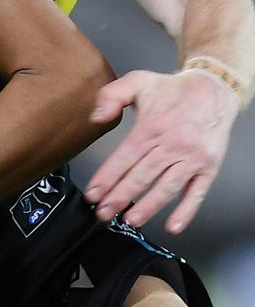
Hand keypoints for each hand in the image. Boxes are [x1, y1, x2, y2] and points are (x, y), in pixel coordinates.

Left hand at [85, 69, 238, 233]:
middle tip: (103, 213)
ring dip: (148, 207)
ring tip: (130, 220)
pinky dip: (186, 211)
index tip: (93, 194)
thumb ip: (112, 95)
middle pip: (142, 176)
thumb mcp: (138, 81)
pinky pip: (197, 193)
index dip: (107, 177)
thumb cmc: (173, 90)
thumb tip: (97, 117)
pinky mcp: (208, 167)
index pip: (125, 157)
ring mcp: (192, 158)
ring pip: (167, 187)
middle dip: (120, 196)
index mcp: (152, 126)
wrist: (214, 89)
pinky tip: (173, 226)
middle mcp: (172, 144)